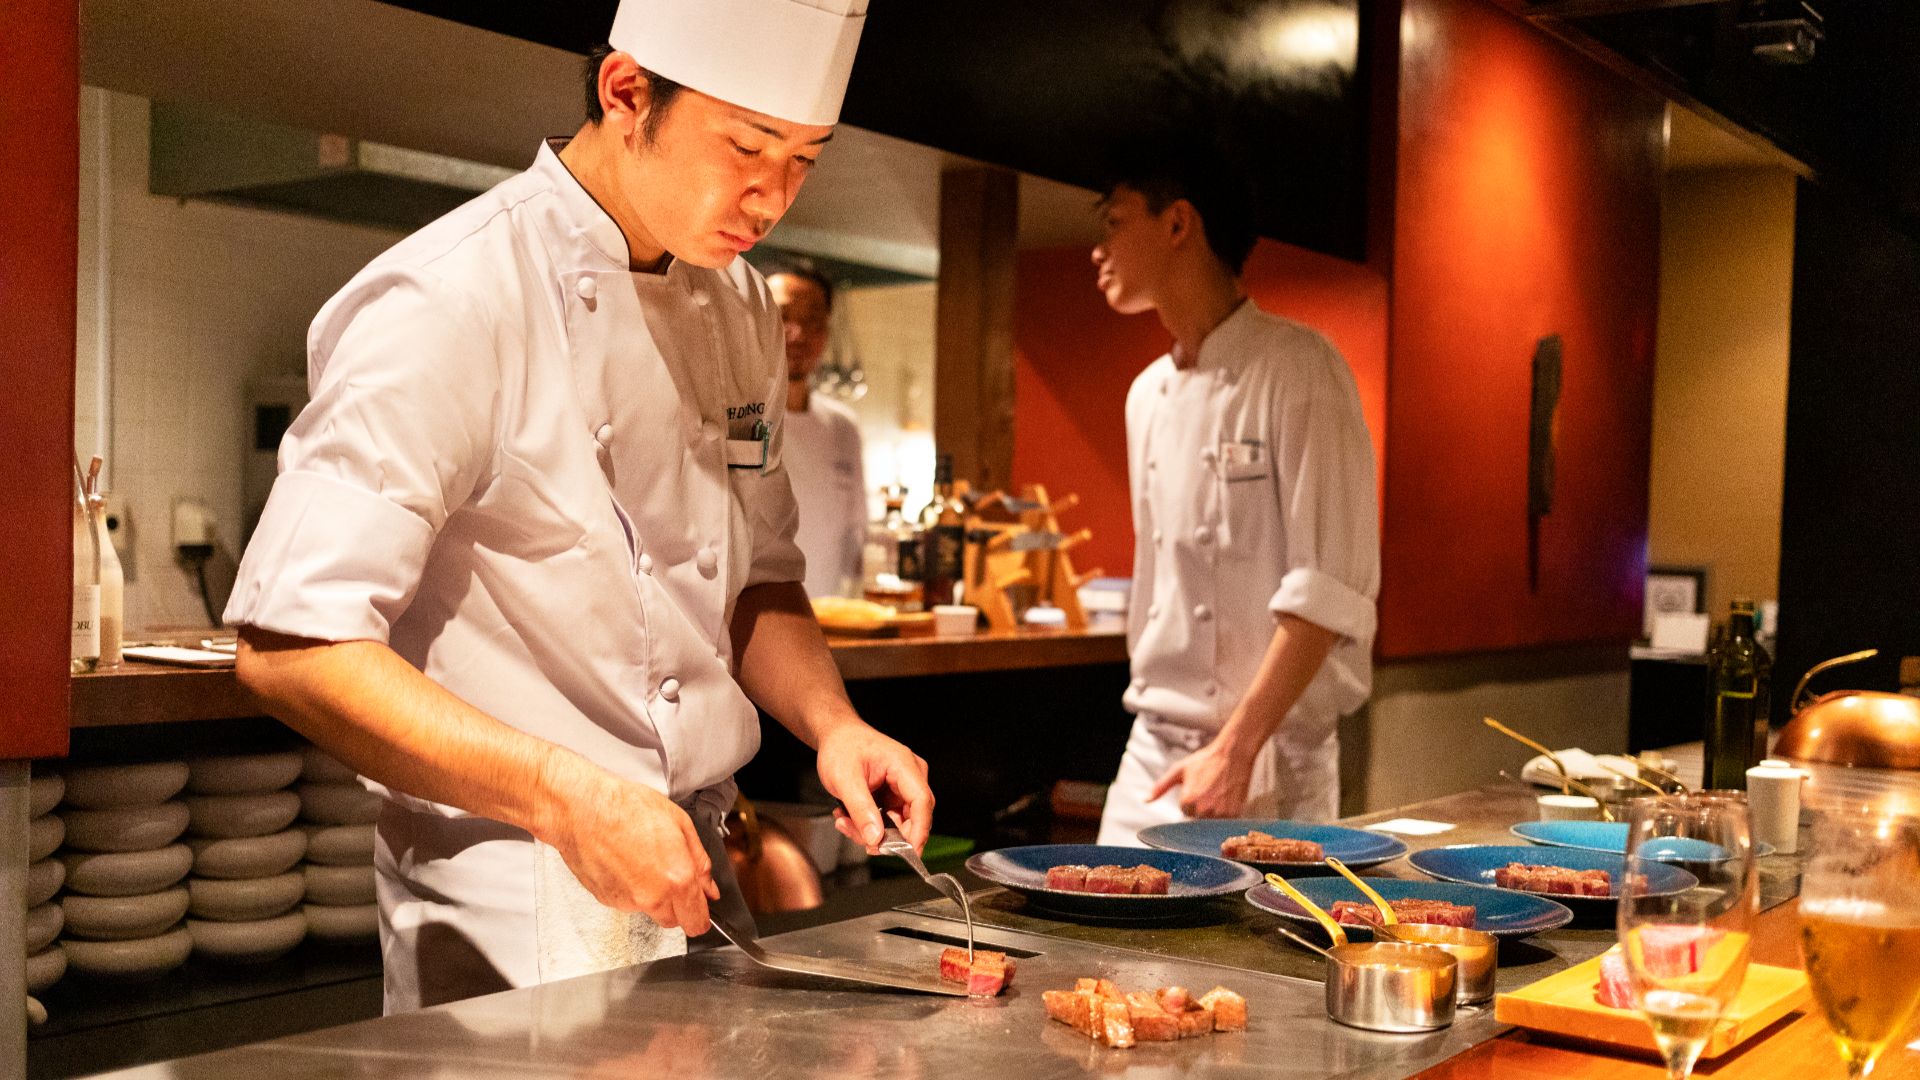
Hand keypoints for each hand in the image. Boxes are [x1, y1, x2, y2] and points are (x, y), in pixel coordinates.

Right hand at [537, 752, 718, 934]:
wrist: (582, 809)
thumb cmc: (627, 808)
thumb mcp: (680, 823)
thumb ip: (700, 862)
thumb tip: (709, 889)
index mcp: (677, 879)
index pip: (696, 922)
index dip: (701, 915)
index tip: (700, 907)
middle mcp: (653, 897)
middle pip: (673, 920)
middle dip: (677, 904)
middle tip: (670, 871)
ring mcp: (627, 902)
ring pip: (649, 910)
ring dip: (652, 894)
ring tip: (642, 858)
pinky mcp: (606, 900)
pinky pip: (627, 902)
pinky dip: (629, 888)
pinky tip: (624, 861)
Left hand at [816, 723, 933, 852]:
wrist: (836, 735)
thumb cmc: (841, 747)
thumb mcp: (845, 779)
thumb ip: (860, 810)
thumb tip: (876, 839)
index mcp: (904, 765)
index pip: (922, 802)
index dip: (918, 830)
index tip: (908, 852)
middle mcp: (910, 775)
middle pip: (913, 817)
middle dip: (886, 834)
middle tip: (859, 837)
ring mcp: (903, 786)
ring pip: (898, 823)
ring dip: (871, 830)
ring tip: (844, 820)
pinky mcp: (894, 795)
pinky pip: (889, 819)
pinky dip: (868, 823)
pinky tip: (848, 816)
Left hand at [1147, 736, 1255, 817]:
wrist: (1232, 755)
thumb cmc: (1206, 761)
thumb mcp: (1179, 770)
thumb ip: (1161, 787)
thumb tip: (1146, 800)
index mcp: (1187, 801)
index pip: (1184, 811)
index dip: (1190, 799)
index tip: (1198, 787)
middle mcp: (1203, 810)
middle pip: (1197, 818)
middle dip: (1201, 807)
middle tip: (1209, 790)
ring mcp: (1219, 814)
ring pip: (1211, 821)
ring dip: (1213, 811)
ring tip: (1218, 793)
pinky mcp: (1234, 814)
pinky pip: (1225, 822)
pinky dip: (1225, 813)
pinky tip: (1226, 797)